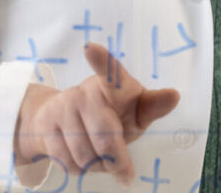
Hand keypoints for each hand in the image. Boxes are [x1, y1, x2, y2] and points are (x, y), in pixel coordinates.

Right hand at [14, 43, 179, 183]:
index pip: (110, 73)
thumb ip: (153, 106)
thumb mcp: (136, 112)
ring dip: (97, 166)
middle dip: (117, 160)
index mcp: (114, 84)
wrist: (64, 121)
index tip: (91, 49)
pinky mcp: (47, 123)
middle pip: (106, 137)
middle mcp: (86, 90)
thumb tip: (174, 95)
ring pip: (85, 154)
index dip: (101, 61)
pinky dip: (79, 168)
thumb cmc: (113, 115)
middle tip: (124, 171)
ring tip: (99, 156)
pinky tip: (81, 157)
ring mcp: (64, 105)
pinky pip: (67, 160)